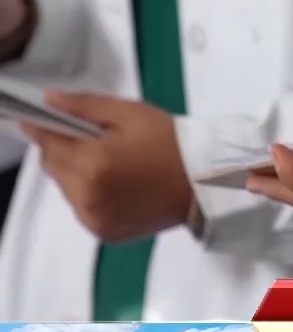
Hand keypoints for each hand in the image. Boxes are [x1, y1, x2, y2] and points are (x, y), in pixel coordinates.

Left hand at [24, 91, 193, 241]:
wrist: (206, 183)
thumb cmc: (172, 143)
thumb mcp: (132, 114)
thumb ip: (86, 105)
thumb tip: (49, 99)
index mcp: (91, 164)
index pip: (47, 142)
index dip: (47, 128)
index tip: (53, 119)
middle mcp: (85, 196)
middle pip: (54, 166)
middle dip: (68, 151)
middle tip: (100, 142)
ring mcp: (93, 218)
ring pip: (67, 188)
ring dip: (78, 174)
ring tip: (114, 165)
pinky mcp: (103, 233)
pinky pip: (82, 207)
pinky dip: (91, 195)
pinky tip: (119, 186)